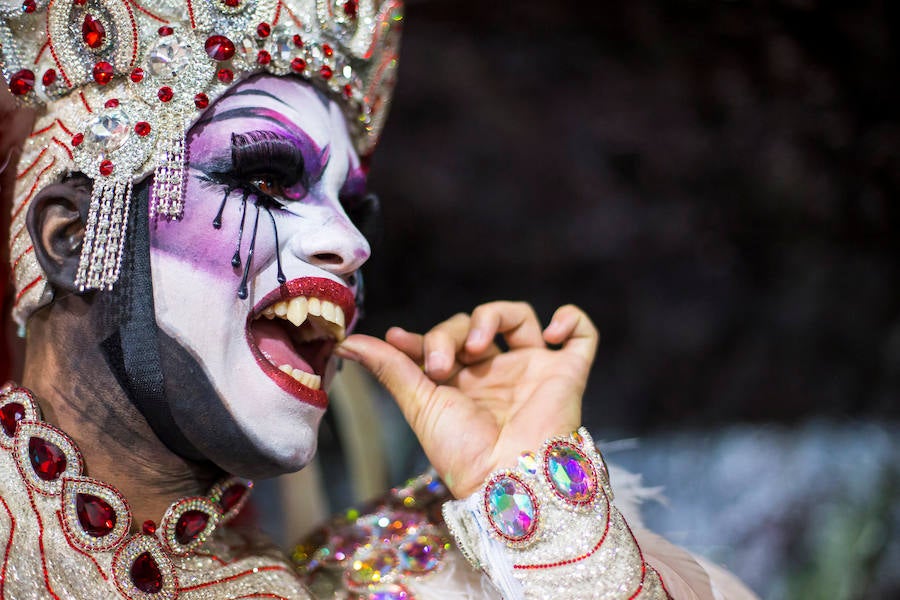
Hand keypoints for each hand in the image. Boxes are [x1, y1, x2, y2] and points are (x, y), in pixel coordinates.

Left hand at [335, 302, 598, 498]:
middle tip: (440, 363)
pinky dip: (570, 318)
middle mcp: (499, 372)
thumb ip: (390, 368)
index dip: (423, 337)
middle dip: (450, 333)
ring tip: (479, 345)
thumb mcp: (419, 403)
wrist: (504, 478)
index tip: (398, 340)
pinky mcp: (568, 373)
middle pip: (476, 323)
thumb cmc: (460, 451)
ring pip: (520, 318)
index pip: (444, 340)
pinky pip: (582, 335)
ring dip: (494, 316)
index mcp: (464, 382)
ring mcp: (533, 370)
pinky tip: (550, 331)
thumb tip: (345, 342)